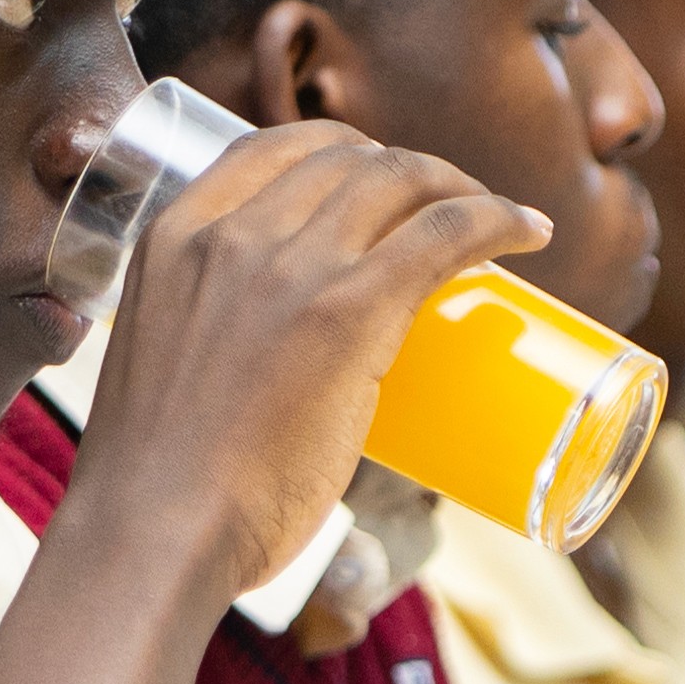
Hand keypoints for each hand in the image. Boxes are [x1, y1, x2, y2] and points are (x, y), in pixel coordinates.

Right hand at [73, 123, 548, 607]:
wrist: (154, 534)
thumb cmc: (158, 488)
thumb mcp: (166, 366)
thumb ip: (214, 345)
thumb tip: (275, 385)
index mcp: (174, 236)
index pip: (272, 149)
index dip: (343, 151)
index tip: (381, 179)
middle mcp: (232, 233)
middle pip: (349, 161)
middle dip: (412, 172)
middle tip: (453, 210)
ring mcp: (291, 268)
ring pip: (402, 183)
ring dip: (464, 189)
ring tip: (500, 220)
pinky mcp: (349, 313)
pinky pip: (446, 233)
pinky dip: (499, 219)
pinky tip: (530, 232)